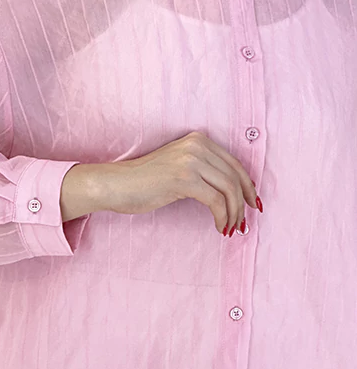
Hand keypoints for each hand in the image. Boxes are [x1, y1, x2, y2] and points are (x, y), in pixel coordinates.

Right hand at [103, 131, 258, 234]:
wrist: (117, 184)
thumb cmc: (144, 181)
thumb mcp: (178, 166)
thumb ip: (202, 170)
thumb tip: (231, 192)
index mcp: (198, 140)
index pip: (234, 163)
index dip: (247, 186)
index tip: (251, 203)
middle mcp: (197, 146)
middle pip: (235, 177)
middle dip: (243, 202)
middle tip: (244, 222)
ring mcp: (190, 161)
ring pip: (228, 190)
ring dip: (234, 213)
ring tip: (231, 228)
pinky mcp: (184, 179)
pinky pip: (216, 202)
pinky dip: (222, 217)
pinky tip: (219, 227)